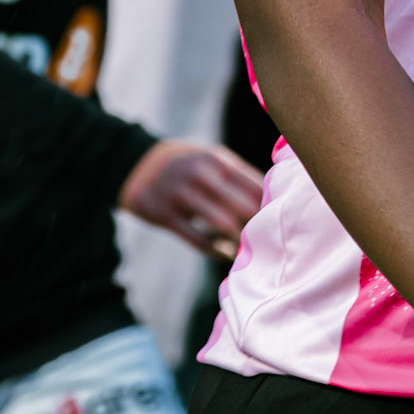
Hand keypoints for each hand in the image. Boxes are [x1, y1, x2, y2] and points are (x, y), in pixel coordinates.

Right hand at [119, 140, 263, 260]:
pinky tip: (225, 253)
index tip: (276, 220)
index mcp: (218, 159)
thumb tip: (276, 200)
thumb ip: (239, 177)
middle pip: (243, 206)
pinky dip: (216, 251)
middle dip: (256, 226)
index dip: (269, 207)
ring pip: (223, 224)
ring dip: (238, 240)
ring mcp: (180, 194)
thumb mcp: (212, 161)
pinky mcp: (164, 215)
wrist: (137, 167)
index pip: (256, 186)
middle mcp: (200, 173)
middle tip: (263, 239)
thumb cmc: (189, 168)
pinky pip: (198, 240)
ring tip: (245, 248)